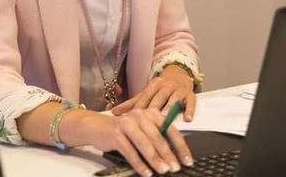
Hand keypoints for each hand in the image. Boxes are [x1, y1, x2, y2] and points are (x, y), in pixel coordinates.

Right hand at [64, 108, 192, 176]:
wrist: (98, 127)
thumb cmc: (124, 130)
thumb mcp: (143, 130)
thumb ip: (157, 138)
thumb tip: (174, 156)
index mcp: (151, 113)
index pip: (170, 130)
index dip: (180, 146)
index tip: (187, 160)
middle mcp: (141, 115)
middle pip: (159, 138)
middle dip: (169, 155)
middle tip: (175, 168)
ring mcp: (127, 124)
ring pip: (145, 144)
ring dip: (155, 160)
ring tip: (163, 171)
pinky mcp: (116, 134)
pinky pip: (130, 151)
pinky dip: (139, 164)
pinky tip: (146, 172)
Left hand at [111, 65, 196, 120]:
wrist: (180, 74)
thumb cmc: (161, 88)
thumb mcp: (147, 92)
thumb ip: (132, 103)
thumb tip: (114, 112)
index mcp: (154, 84)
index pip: (145, 97)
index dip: (139, 108)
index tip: (132, 120)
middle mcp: (167, 86)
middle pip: (159, 99)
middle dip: (153, 110)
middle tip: (148, 124)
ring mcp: (179, 90)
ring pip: (174, 100)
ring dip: (170, 110)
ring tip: (166, 121)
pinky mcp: (190, 95)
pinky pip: (191, 103)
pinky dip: (189, 111)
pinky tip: (187, 119)